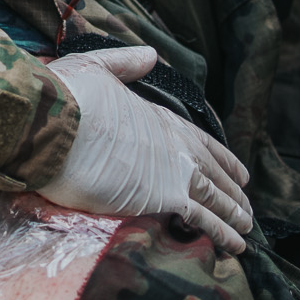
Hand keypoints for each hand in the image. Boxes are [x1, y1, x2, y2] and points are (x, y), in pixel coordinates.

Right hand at [39, 46, 252, 250]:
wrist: (52, 123)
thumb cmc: (66, 96)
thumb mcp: (96, 67)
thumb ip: (125, 64)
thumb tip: (149, 54)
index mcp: (159, 117)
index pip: (200, 141)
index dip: (222, 158)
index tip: (238, 172)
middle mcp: (175, 143)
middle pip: (213, 171)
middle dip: (232, 190)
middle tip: (246, 206)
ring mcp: (175, 170)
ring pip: (215, 196)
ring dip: (234, 213)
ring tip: (247, 228)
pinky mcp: (166, 197)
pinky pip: (204, 219)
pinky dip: (224, 233)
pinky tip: (236, 245)